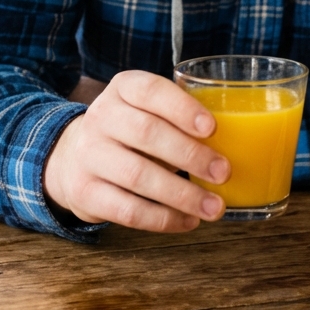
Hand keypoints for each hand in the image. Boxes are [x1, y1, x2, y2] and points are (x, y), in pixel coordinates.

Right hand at [43, 70, 229, 231]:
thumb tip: (237, 141)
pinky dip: (162, 219)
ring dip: (182, 194)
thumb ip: (180, 116)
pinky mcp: (84, 193)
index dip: (182, 108)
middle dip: (190, 155)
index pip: (150, 91)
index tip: (212, 128)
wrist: (72, 157)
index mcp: (123, 88)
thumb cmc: (131, 131)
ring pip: (137, 176)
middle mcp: (101, 117)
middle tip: (223, 172)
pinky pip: (127, 210)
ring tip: (214, 207)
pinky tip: (188, 221)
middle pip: (146, 133)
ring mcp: (89, 156)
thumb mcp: (146, 108)